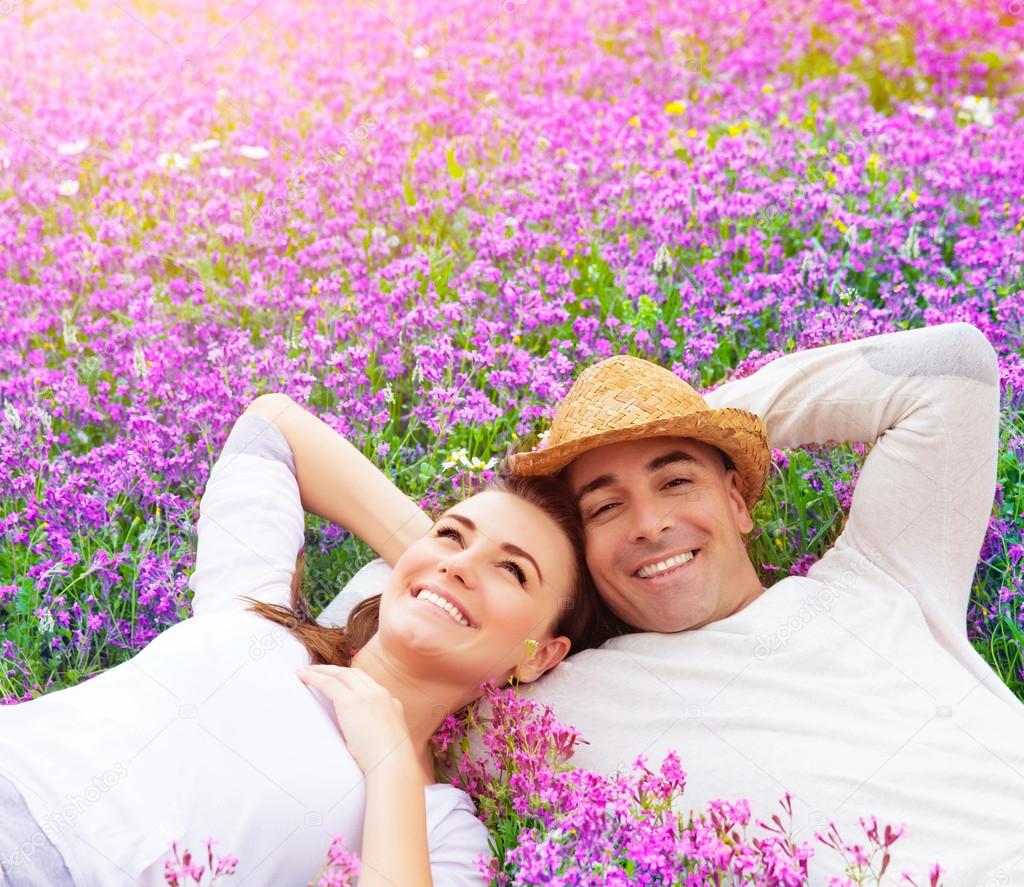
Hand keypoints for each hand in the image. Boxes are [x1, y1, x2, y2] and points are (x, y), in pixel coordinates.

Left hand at [296, 665, 413, 774]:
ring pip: (340, 674)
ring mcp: (365, 694)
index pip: (367, 683)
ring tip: (305, 671)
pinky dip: (314, 677)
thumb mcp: (389, 738)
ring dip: (321, 670)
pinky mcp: (349, 702)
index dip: (350, 679)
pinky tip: (302, 677)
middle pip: (353, 673)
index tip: (337, 679)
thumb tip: (366, 733)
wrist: (391, 760)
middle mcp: (378, 692)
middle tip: (318, 670)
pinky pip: (328, 683)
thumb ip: (379, 729)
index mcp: (389, 701)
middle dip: (335, 670)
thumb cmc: (389, 759)